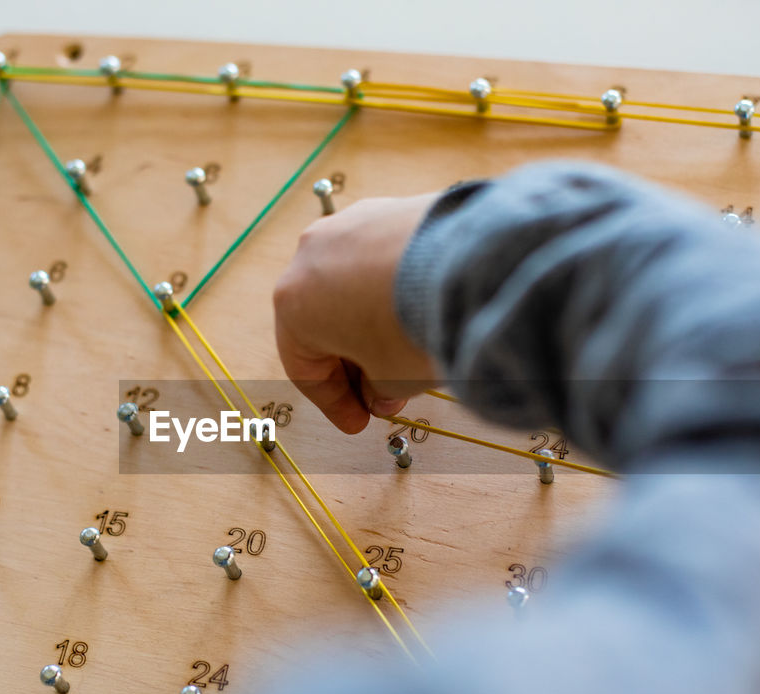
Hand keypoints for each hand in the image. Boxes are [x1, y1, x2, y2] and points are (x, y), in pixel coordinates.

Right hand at [273, 194, 440, 433]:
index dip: (334, 403)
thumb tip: (381, 392)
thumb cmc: (413, 325)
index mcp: (293, 303)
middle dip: (353, 362)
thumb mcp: (391, 380)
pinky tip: (420, 309)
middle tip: (384, 394)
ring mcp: (349, 225)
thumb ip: (377, 391)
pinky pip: (380, 258)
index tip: (359, 421)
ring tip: (406, 351)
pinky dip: (392, 287)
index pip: (305, 367)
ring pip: (351, 286)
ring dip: (371, 321)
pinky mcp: (388, 206)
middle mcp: (309, 256)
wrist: (466, 265)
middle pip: (324, 322)